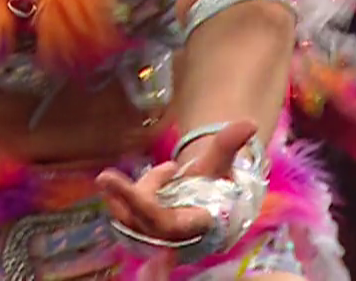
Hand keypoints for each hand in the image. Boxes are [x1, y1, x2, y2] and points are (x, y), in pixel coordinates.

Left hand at [95, 119, 258, 270]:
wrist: (203, 205)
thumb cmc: (213, 185)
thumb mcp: (220, 163)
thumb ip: (230, 143)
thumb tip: (250, 122)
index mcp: (190, 222)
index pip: (166, 222)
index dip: (151, 209)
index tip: (137, 193)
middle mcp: (168, 233)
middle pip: (142, 219)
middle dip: (124, 198)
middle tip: (105, 177)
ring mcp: (150, 232)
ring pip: (129, 212)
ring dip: (125, 192)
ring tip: (143, 174)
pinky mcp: (137, 226)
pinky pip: (122, 210)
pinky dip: (120, 194)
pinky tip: (132, 182)